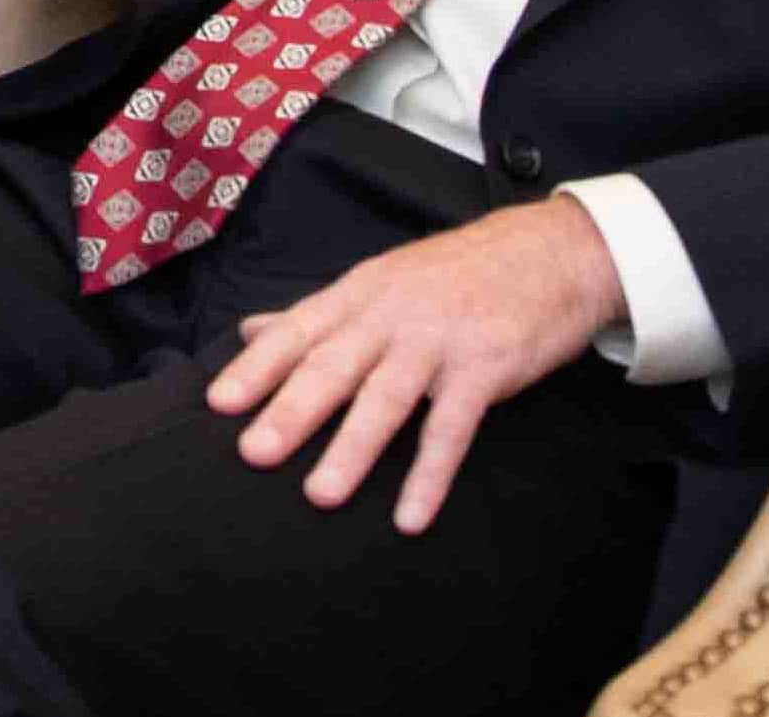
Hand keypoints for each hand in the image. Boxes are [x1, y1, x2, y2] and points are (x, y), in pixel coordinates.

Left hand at [206, 193, 623, 535]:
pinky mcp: (485, 366)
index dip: (258, 367)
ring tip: (321, 494)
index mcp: (362, 293)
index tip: (219, 404)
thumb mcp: (381, 280)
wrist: (549, 252)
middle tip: (254, 453)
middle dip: (292, 409)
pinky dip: (430, 473)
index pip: (300, 330)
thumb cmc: (458, 273)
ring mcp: (440, 340)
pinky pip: (452, 426)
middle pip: (335, 363)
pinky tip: (410, 516)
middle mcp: (393, 314)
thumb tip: (251, 331)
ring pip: (387, 396)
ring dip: (353, 447)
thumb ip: (317, 314)